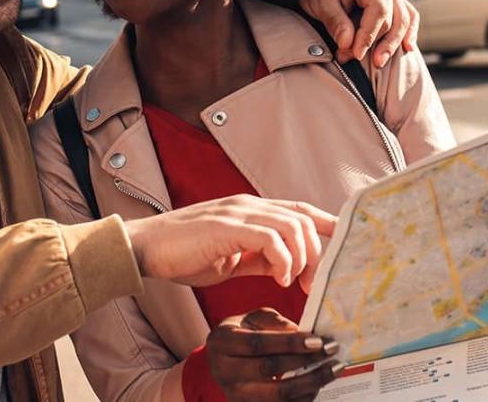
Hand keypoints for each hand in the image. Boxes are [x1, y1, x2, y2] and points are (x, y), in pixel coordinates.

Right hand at [122, 195, 335, 288]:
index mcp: (251, 210)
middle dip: (320, 251)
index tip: (342, 252)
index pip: (300, 211)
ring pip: (293, 224)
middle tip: (318, 283)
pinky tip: (281, 278)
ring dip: (304, 257)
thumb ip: (259, 258)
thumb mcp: (230, 259)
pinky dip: (283, 259)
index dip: (326, 227)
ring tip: (298, 283)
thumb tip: (286, 269)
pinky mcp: (227, 225)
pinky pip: (270, 237)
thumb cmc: (182, 254)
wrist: (145, 249)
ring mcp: (238, 212)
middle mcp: (249, 205)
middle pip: (304, 217)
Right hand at [207, 308, 342, 400]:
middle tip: (331, 351)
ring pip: (278, 394)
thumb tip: (302, 332)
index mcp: (221, 342)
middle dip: (305, 361)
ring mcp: (235, 394)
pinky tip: (319, 384)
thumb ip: (274, 322)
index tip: (317, 340)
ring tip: (333, 369)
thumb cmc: (242, 334)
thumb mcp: (252, 319)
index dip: (289, 343)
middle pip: (269, 369)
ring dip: (311, 382)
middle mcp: (223, 371)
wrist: (223, 360)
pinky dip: (305, 397)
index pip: (258, 344)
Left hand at [296, 0, 419, 66]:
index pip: (379, 10)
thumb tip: (347, 44)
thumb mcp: (318, 1)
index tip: (356, 54)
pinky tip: (407, 49)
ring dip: (393, 43)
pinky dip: (407, 33)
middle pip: (393, 18)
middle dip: (376, 43)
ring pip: (403, 19)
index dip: (369, 35)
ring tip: (378, 63)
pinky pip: (407, 16)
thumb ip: (334, 21)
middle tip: (354, 59)